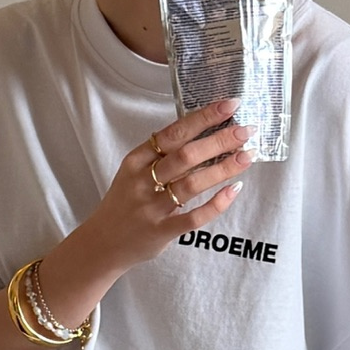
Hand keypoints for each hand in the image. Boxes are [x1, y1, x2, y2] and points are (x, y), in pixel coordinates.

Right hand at [45, 97, 252, 299]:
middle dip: (219, 140)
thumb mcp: (132, 172)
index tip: (229, 106)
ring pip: (192, 184)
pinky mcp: (161, 232)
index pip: (173, 133)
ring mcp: (152, 209)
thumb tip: (201, 130)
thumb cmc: (125, 203)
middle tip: (246, 131)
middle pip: (185, 156)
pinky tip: (234, 190)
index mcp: (136, 161)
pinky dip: (216, 204)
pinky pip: (193, 218)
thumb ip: (160, 155)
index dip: (203, 118)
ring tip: (247, 156)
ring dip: (222, 169)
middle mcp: (142, 182)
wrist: (102, 244)